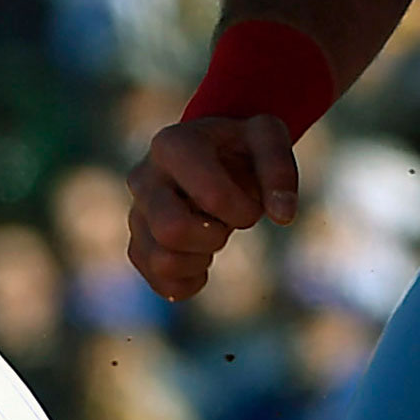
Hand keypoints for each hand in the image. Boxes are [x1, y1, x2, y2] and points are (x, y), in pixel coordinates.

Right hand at [125, 115, 298, 299]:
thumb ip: (280, 170)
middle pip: (171, 230)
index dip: (243, 211)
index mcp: (172, 146)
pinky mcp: (138, 244)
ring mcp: (137, 214)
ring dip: (199, 261)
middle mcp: (143, 179)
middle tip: (225, 224)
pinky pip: (158, 281)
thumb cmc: (239, 146)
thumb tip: (282, 215)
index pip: (211, 197)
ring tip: (210, 238)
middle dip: (213, 238)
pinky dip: (187, 282)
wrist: (210, 153)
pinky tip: (201, 260)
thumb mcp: (267, 137)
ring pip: (161, 262)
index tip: (252, 204)